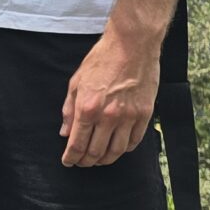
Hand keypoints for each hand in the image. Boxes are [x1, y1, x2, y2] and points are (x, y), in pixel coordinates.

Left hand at [60, 25, 159, 165]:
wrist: (132, 46)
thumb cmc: (101, 60)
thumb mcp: (76, 82)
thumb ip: (69, 110)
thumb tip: (65, 133)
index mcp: (87, 108)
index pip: (77, 144)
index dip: (71, 157)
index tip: (68, 162)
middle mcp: (108, 116)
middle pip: (96, 152)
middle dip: (86, 162)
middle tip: (81, 163)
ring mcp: (129, 116)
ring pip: (117, 151)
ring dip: (105, 160)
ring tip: (98, 160)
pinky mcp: (144, 114)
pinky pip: (135, 141)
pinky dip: (125, 149)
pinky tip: (118, 148)